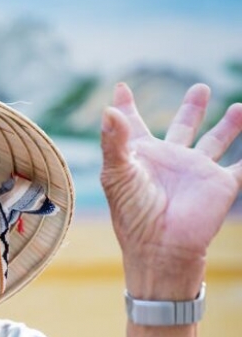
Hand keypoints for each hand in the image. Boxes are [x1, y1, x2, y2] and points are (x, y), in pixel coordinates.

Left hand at [100, 82, 241, 298]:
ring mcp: (196, 172)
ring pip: (216, 141)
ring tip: (239, 108)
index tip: (120, 89)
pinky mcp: (219, 185)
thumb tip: (108, 110)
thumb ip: (113, 141)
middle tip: (200, 88)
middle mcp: (170, 161)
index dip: (126, 108)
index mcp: (142, 157)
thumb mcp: (118, 176)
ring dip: (229, 126)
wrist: (162, 249)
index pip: (132, 127)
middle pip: (183, 128)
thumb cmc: (133, 216)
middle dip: (192, 109)